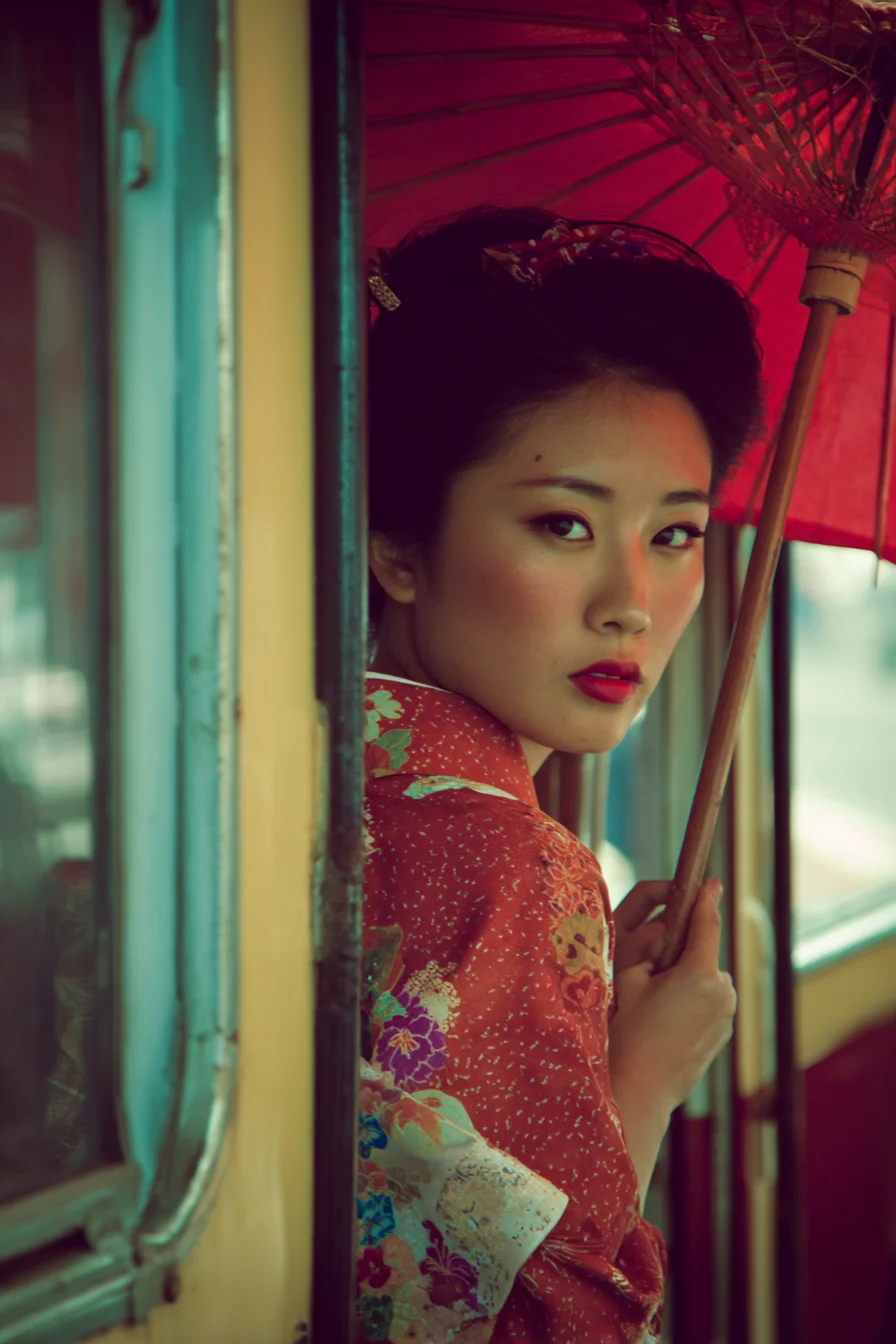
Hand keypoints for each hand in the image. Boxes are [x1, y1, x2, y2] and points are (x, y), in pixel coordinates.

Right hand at [608, 878, 735, 1113]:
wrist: (643, 1087)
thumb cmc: (631, 1031)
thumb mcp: (630, 979)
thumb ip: (651, 948)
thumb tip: (664, 932)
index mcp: (699, 973)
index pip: (706, 924)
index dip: (706, 899)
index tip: (710, 881)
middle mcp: (722, 992)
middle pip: (704, 955)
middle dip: (683, 955)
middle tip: (653, 973)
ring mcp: (727, 1015)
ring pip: (708, 981)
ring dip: (690, 981)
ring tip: (659, 1006)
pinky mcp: (725, 1033)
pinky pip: (711, 1004)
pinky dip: (695, 1004)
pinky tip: (669, 1025)